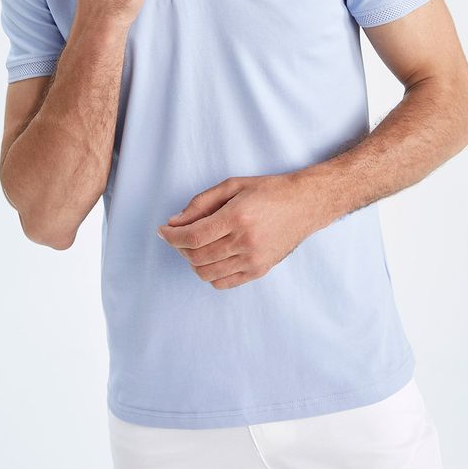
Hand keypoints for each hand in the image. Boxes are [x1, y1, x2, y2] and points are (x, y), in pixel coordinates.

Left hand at [156, 173, 318, 289]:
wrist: (305, 204)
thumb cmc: (269, 191)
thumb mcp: (233, 185)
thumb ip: (201, 203)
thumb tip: (175, 221)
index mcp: (238, 217)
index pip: (194, 236)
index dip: (172, 236)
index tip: (163, 231)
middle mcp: (245, 242)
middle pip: (197, 257)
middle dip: (179, 247)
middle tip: (176, 235)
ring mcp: (253, 260)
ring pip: (207, 273)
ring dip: (192, 261)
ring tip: (194, 245)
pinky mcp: (259, 270)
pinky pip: (223, 282)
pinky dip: (209, 273)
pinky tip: (210, 258)